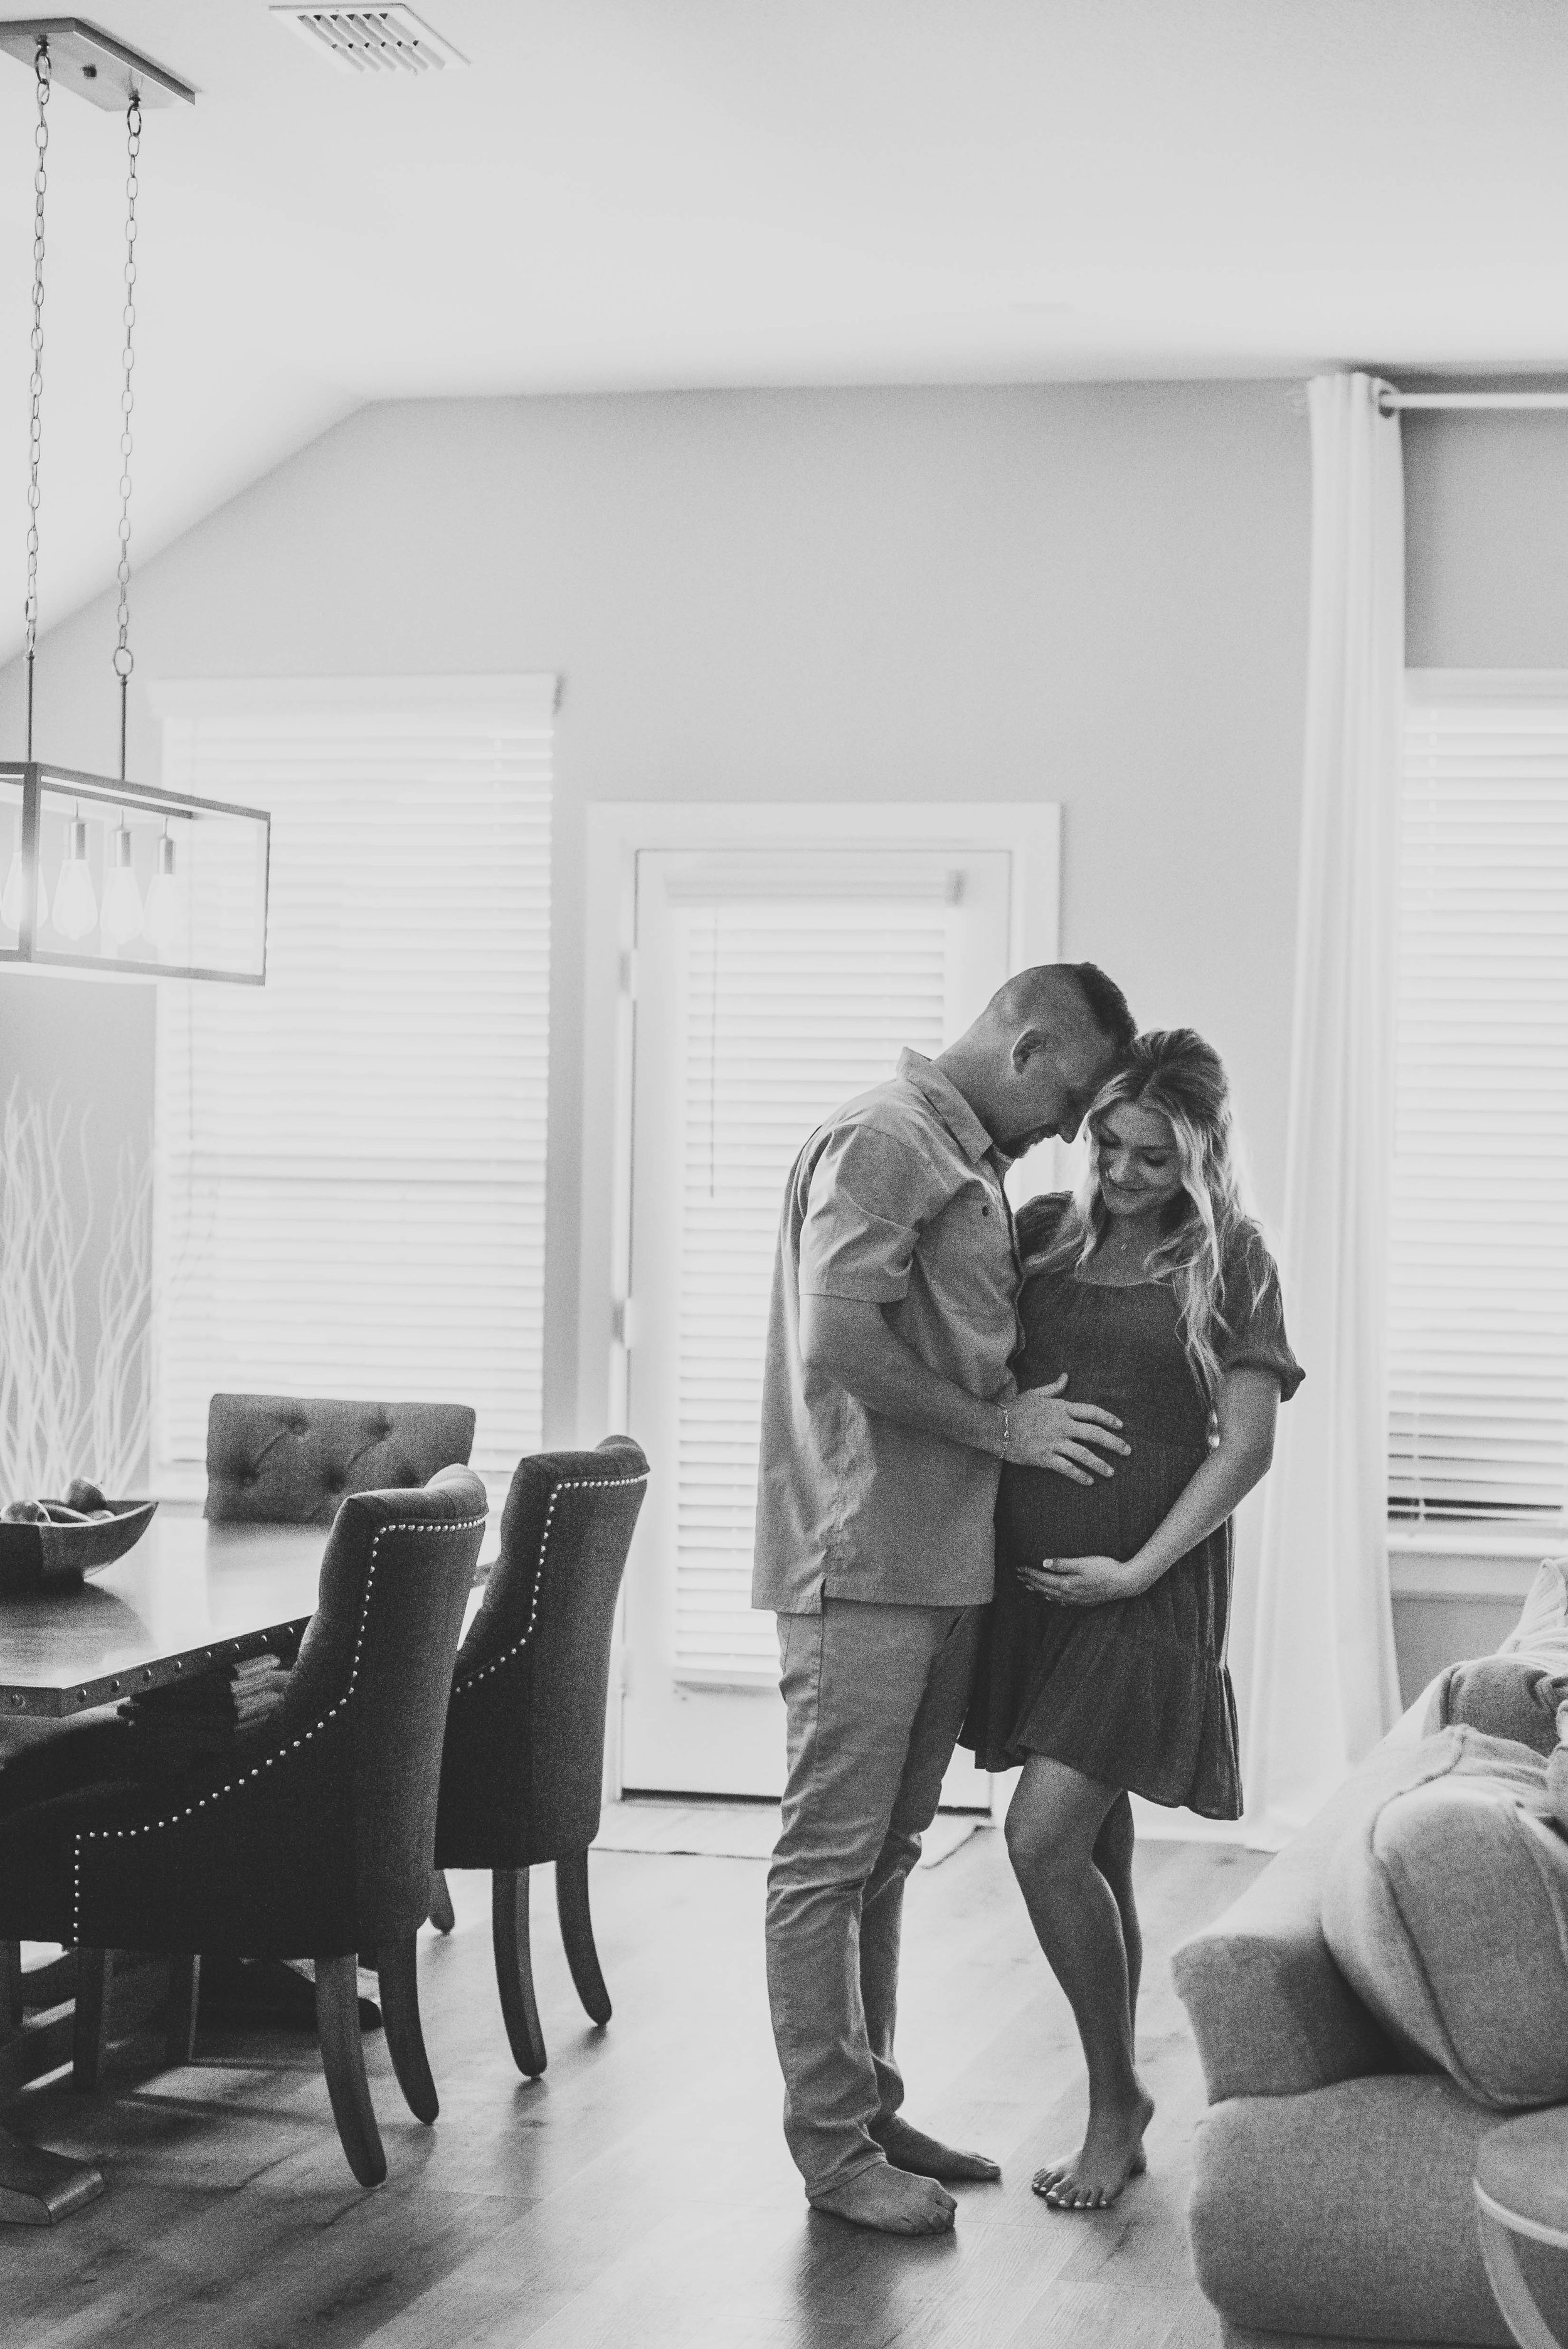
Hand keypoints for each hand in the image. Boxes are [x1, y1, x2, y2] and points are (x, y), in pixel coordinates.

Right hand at [1006, 1375, 1129, 1483]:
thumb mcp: (1036, 1394)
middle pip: (1094, 1434)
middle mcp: (1061, 1425)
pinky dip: (1079, 1475)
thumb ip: (1054, 1388)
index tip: (1121, 1426)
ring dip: (1100, 1464)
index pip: (1091, 1412)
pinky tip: (1089, 1481)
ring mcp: (1053, 1442)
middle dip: (1114, 1443)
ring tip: (1111, 1472)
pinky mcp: (1044, 1457)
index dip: (1109, 1418)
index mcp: (1061, 1409)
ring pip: (1083, 1454)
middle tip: (1127, 1451)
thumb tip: (1066, 1376)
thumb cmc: (1015, 1408)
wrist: (994, 1425)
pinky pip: (1066, 1468)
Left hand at [1019, 1553, 1141, 1605]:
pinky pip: (1062, 1600)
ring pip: (1051, 1595)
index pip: (1042, 1578)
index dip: (1029, 1572)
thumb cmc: (1106, 1569)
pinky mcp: (1084, 1601)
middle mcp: (1069, 1594)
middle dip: (1029, 1581)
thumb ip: (1063, 1563)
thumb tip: (1044, 1563)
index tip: (1018, 1566)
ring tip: (1028, 1585)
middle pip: (1044, 1587)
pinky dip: (1052, 1597)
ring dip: (1038, 1589)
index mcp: (1067, 1584)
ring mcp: (1076, 1599)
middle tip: (1017, 1575)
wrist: (1125, 1583)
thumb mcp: (1084, 1563)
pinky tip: (1050, 1596)